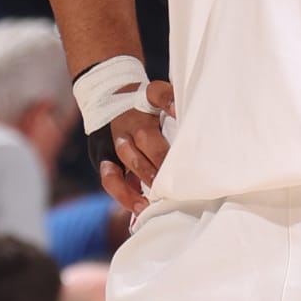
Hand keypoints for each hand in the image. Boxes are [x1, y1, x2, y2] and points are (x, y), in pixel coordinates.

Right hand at [99, 79, 175, 215]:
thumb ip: (174, 112)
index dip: (168, 101)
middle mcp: (129, 120)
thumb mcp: (158, 102)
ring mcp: (115, 138)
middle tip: (180, 174)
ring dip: (147, 175)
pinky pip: (110, 178)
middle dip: (162, 156)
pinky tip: (140, 207)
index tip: (178, 111)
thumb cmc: (145, 109)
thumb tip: (198, 130)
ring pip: (128, 157)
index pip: (156, 93)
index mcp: (144, 100)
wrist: (105, 98)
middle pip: (146, 135)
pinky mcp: (103, 156)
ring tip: (162, 193)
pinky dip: (125, 194)